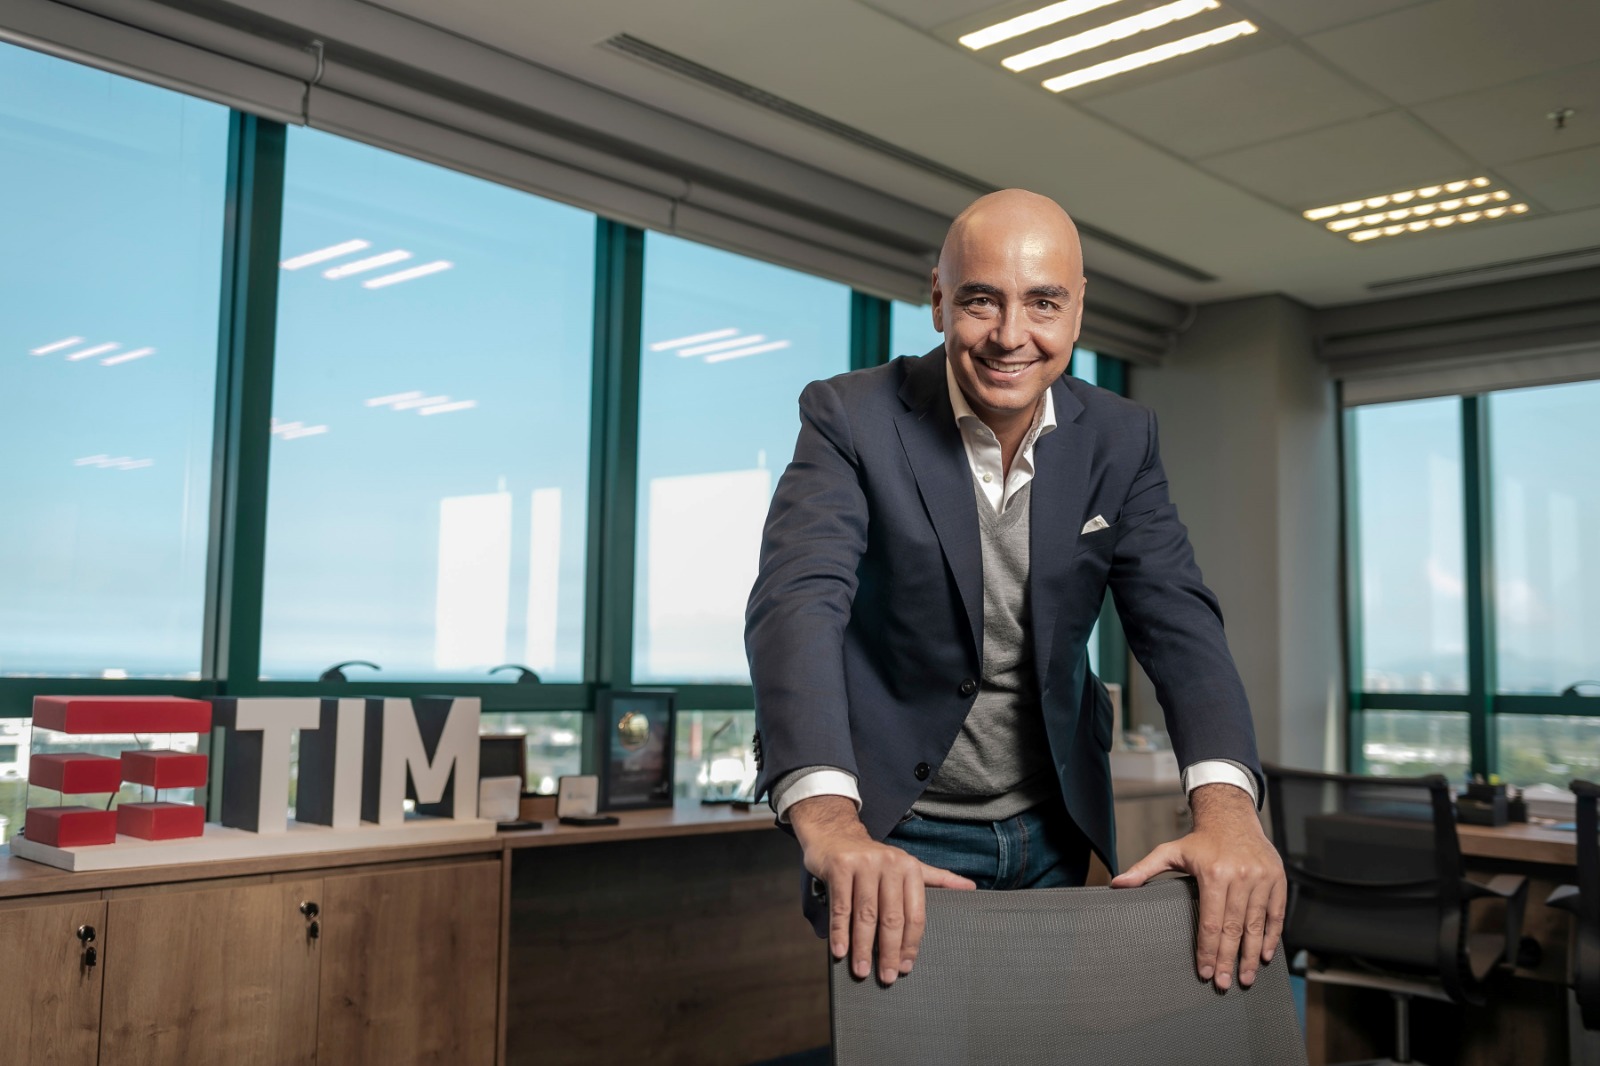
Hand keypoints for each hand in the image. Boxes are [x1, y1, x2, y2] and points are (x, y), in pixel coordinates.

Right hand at [789, 796, 976, 983]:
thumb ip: (937, 879)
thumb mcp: (907, 865)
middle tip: (887, 977)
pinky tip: (840, 951)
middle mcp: (890, 863)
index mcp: (910, 868)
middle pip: (891, 917)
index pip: (915, 914)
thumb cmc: (874, 858)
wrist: (836, 833)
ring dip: (863, 947)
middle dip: (889, 952)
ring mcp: (864, 864)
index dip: (910, 944)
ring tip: (862, 970)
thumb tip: (971, 887)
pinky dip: (840, 932)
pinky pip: (841, 907)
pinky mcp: (840, 867)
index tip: (905, 967)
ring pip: (866, 915)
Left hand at [1111, 783, 1285, 990]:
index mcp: (1214, 873)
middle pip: (1233, 928)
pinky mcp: (1277, 879)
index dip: (1207, 950)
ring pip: (1256, 925)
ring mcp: (1262, 878)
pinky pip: (1276, 914)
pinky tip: (1263, 955)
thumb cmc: (1200, 840)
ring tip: (1245, 978)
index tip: (1204, 972)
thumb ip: (1144, 870)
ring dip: (1251, 955)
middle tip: (1223, 984)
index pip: (1211, 921)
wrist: (1232, 817)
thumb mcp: (1170, 851)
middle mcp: (1241, 876)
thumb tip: (1117, 884)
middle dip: (1228, 960)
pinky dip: (1271, 936)